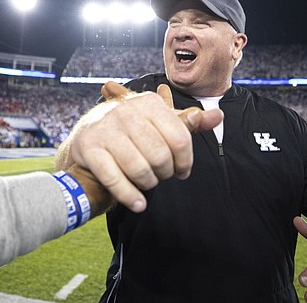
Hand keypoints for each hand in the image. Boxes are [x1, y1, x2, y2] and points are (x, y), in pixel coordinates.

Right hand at [66, 81, 222, 213]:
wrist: (88, 135)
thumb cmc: (131, 132)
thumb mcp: (158, 124)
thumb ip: (187, 123)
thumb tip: (218, 116)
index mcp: (148, 103)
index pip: (180, 138)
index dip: (185, 161)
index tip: (182, 171)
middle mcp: (125, 111)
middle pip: (160, 156)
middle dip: (164, 173)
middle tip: (160, 175)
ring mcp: (105, 129)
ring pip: (140, 169)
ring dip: (147, 184)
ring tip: (146, 183)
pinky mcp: (88, 148)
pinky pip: (115, 180)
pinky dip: (130, 197)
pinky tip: (138, 204)